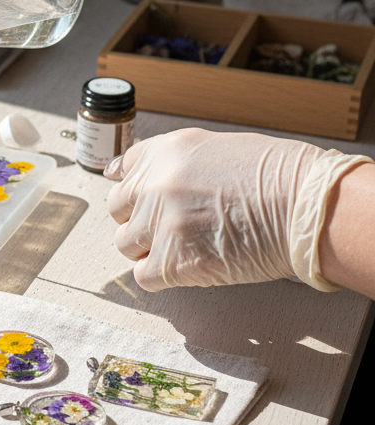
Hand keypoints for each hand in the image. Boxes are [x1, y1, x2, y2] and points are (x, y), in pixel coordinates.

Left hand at [104, 128, 366, 291]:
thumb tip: (125, 171)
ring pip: (125, 244)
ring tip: (186, 246)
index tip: (145, 199)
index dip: (136, 188)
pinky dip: (161, 276)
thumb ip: (174, 162)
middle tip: (174, 225)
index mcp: (164, 152)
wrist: (306, 205)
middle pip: (118, 208)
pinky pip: (143, 276)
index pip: (122, 169)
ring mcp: (158, 224)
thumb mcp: (217, 148)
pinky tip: (189, 266)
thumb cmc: (278, 176)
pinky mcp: (171, 262)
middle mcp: (153, 185)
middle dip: (140, 217)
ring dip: (149, 248)